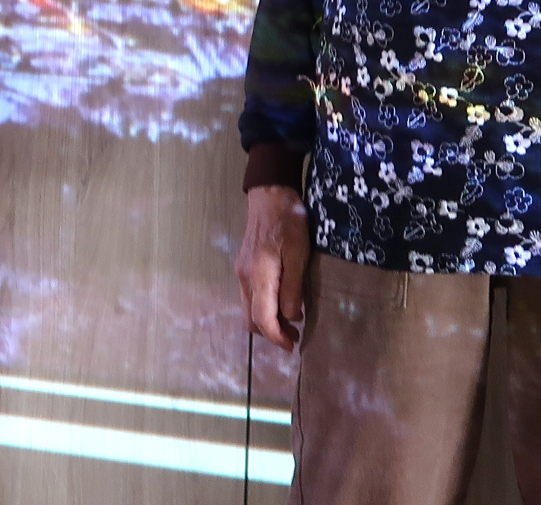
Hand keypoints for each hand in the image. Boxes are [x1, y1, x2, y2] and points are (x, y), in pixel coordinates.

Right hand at [237, 185, 309, 350]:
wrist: (269, 194)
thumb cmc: (289, 222)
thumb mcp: (299, 254)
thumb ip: (293, 288)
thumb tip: (291, 317)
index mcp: (258, 276)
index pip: (262, 319)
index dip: (277, 337)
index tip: (293, 346)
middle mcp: (244, 278)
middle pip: (251, 320)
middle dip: (271, 334)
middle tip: (295, 337)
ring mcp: (241, 273)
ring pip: (248, 310)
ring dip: (267, 323)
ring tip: (291, 323)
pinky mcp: (244, 267)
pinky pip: (249, 298)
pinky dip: (263, 309)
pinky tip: (280, 304)